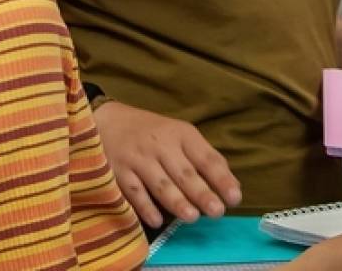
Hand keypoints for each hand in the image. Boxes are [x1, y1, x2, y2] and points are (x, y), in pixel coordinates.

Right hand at [92, 102, 240, 227]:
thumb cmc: (152, 133)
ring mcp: (139, 158)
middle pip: (184, 173)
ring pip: (160, 183)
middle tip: (217, 212)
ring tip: (192, 217)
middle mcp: (161, 145)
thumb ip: (203, 158)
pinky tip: (157, 221)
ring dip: (176, 201)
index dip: (221, 178)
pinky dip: (145, 207)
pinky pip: (134, 192)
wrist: (107, 121)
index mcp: (182, 134)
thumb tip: (230, 186)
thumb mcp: (179, 135)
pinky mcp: (119, 171)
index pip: (206, 158)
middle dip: (201, 193)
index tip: (234, 198)